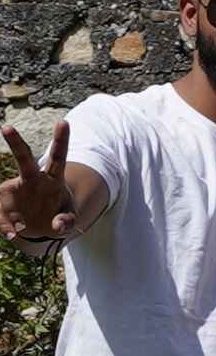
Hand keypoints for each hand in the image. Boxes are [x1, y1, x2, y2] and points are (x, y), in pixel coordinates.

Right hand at [0, 120, 74, 246]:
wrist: (40, 224)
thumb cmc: (58, 214)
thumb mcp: (68, 219)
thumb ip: (67, 221)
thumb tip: (59, 226)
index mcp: (53, 179)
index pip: (58, 158)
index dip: (61, 140)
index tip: (64, 121)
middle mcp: (32, 179)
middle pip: (25, 159)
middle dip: (16, 142)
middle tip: (6, 127)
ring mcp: (14, 189)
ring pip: (3, 191)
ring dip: (8, 209)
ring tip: (21, 227)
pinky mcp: (1, 202)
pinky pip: (0, 215)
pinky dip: (5, 227)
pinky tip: (13, 233)